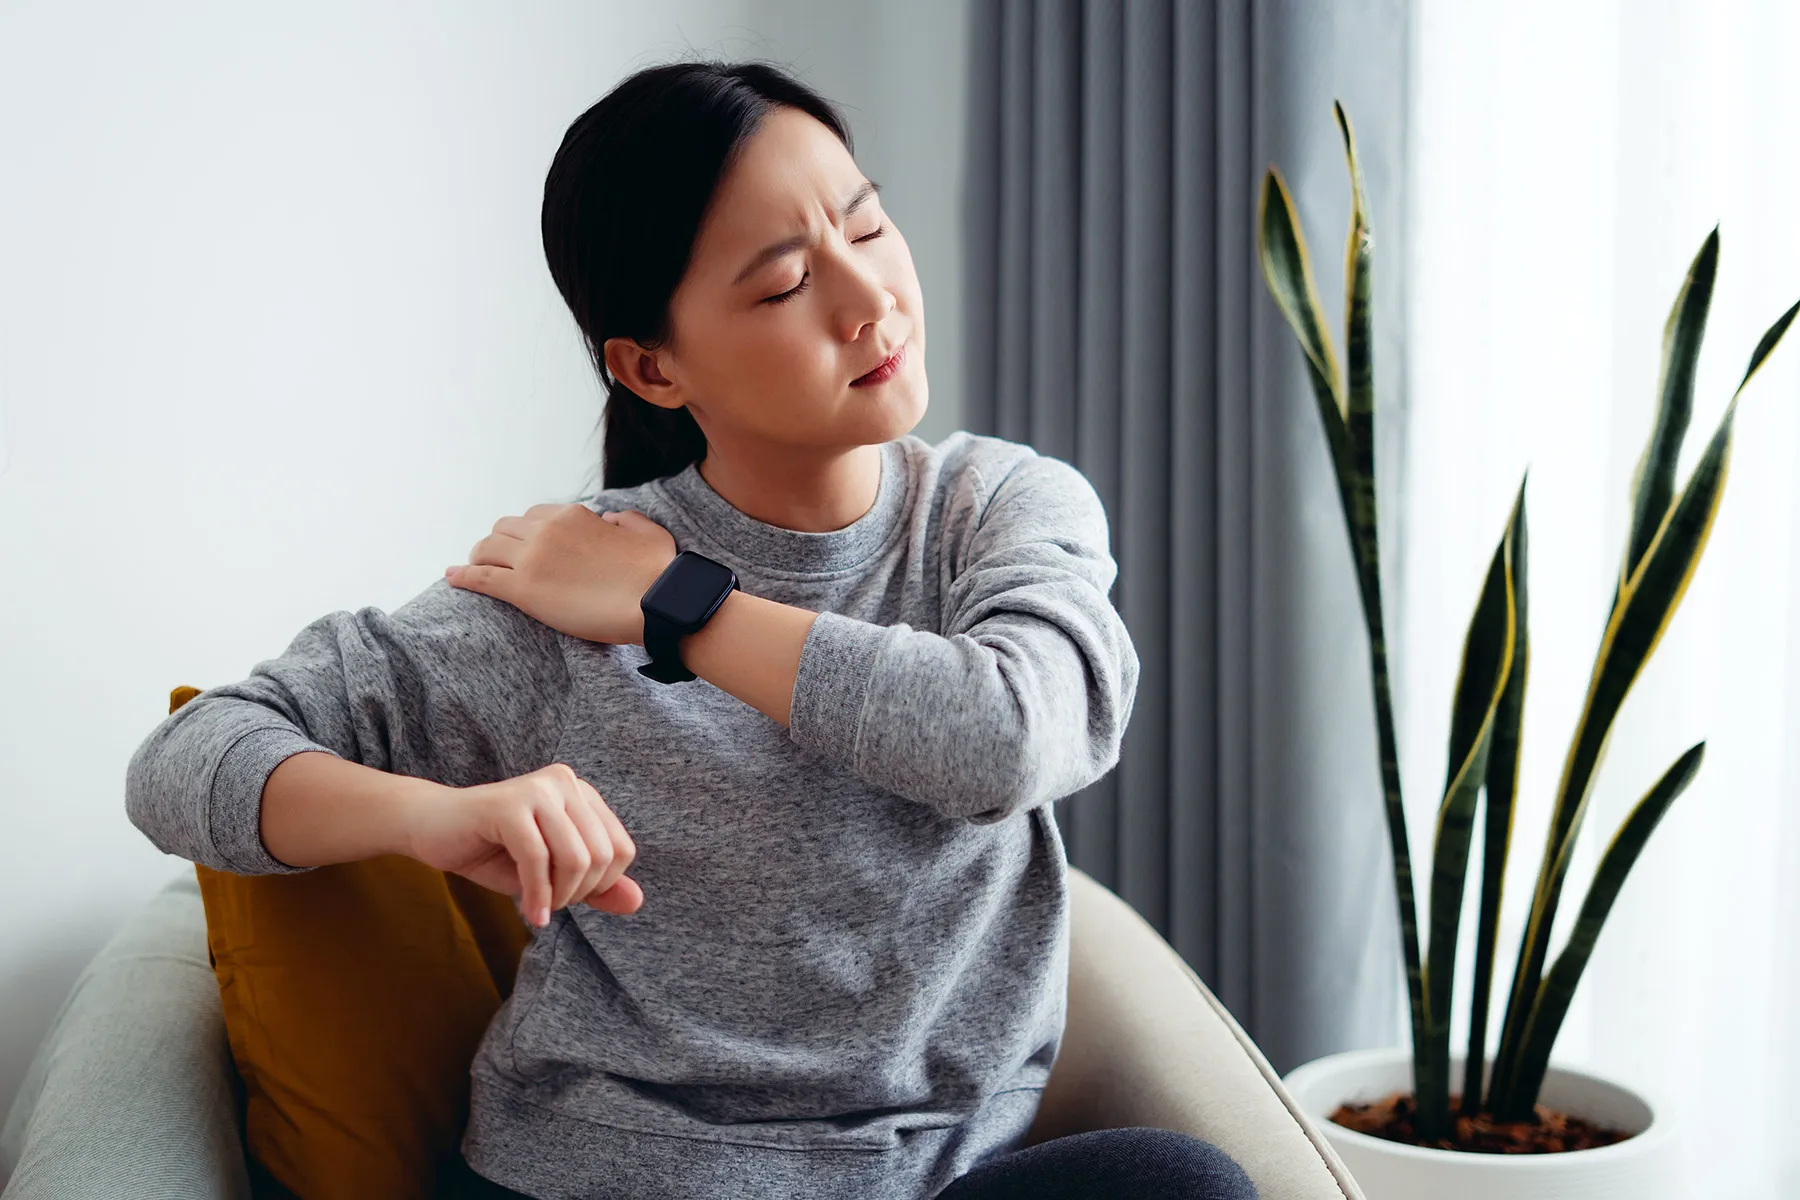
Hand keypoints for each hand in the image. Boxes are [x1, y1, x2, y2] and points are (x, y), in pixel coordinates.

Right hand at [407, 763, 643, 925]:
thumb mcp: (552, 876)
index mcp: (582, 794)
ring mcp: (538, 789)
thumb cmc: (493, 852)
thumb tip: (637, 901)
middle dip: (579, 893)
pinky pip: (538, 858)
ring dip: (558, 897)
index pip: (622, 849)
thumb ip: (596, 887)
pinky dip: (536, 895)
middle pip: (603, 855)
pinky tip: (528, 912)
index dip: (601, 885)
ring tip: (537, 908)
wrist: (431, 830)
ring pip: (576, 858)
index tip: (568, 898)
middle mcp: (566, 783)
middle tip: (551, 906)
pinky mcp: (509, 804)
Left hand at [445, 504, 676, 645]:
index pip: (535, 516)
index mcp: (573, 515)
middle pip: (504, 528)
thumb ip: (625, 520)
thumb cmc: (659, 571)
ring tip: (474, 567)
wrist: (656, 600)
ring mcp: (532, 558)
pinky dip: (462, 575)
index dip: (527, 532)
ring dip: (479, 556)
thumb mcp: (647, 530)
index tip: (526, 545)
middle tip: (497, 558)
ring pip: (487, 548)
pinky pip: (481, 577)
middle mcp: (546, 531)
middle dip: (498, 541)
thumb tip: (608, 519)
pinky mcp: (523, 590)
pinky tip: (451, 577)